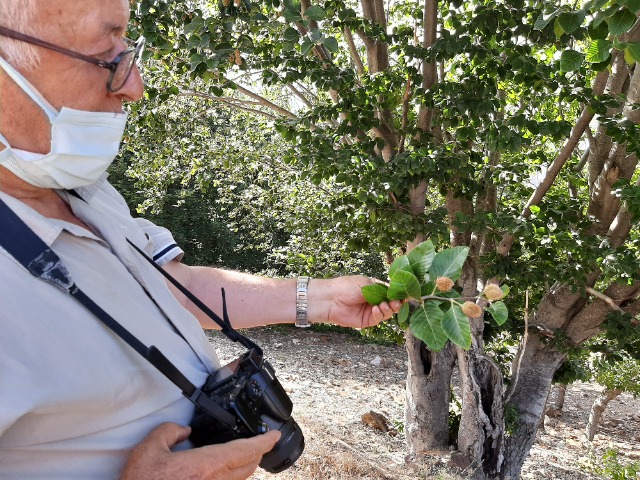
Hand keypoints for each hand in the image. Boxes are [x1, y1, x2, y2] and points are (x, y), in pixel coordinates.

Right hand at [119, 423, 280, 479]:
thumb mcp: (148, 449)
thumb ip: (169, 431)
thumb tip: (184, 431)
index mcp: (206, 465)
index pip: (244, 450)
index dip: (263, 441)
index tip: (273, 434)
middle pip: (248, 466)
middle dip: (258, 452)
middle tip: (262, 441)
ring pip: (239, 479)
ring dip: (246, 465)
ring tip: (245, 453)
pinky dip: (232, 476)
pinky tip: (223, 470)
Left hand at [308, 276, 402, 327]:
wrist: (331, 299)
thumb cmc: (346, 287)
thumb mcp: (366, 283)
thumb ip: (382, 288)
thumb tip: (396, 292)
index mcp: (375, 289)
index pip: (391, 292)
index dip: (398, 294)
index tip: (405, 294)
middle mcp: (375, 300)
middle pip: (392, 304)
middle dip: (396, 303)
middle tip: (397, 302)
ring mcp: (371, 311)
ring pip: (387, 312)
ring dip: (388, 309)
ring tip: (384, 305)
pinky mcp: (367, 321)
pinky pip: (378, 319)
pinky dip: (380, 314)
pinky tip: (376, 309)